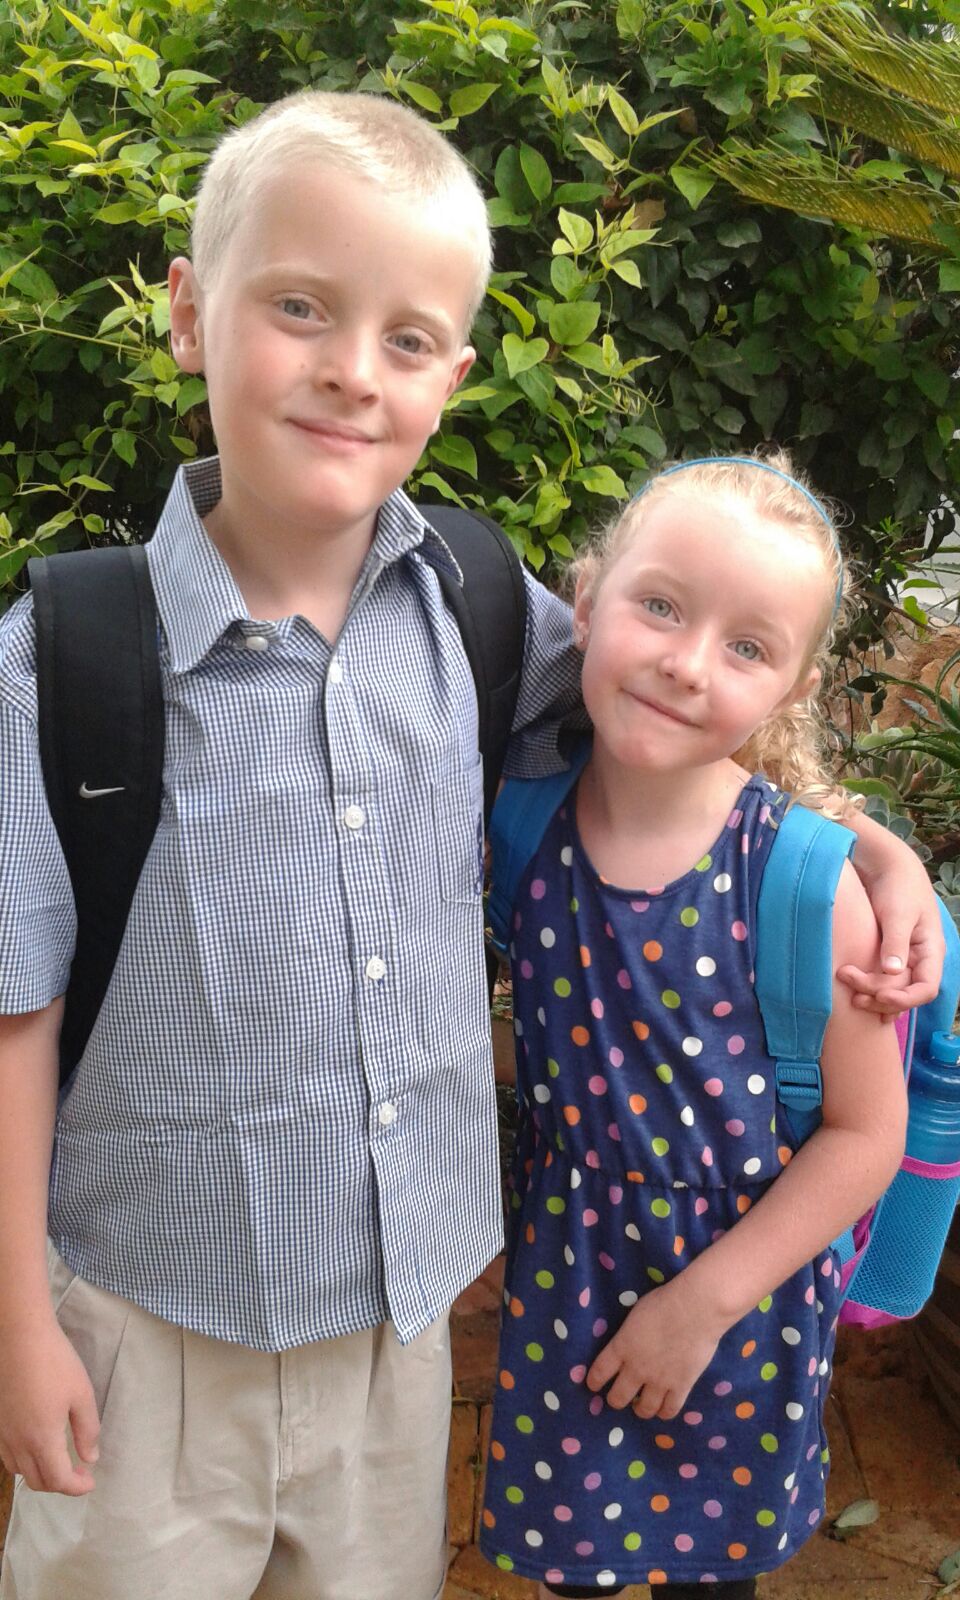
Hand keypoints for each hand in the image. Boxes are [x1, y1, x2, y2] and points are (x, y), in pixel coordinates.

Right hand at [0, 1321, 99, 1493]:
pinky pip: (8, 1457)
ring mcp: (3, 1434)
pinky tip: (37, 1447)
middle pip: (37, 1482)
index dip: (76, 1487)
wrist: (20, 1337)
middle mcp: (18, 1443)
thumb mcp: (81, 1395)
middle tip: (80, 1472)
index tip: (90, 1481)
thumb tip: (90, 1458)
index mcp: (42, 1439)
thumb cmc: (56, 1362)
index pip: (58, 1480)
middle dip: (60, 1484)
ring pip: (20, 1472)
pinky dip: (24, 1463)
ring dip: (41, 1475)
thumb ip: (87, 1431)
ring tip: (60, 1460)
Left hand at [585, 1285, 723, 1419]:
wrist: (695, 1308)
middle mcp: (636, 1368)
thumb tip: (628, 1343)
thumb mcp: (635, 1315)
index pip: (599, 1372)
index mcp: (622, 1346)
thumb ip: (628, 1334)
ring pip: (644, 1410)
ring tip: (642, 1405)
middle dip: (615, 1400)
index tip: (593, 1386)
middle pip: (618, 1398)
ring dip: (640, 1410)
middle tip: (620, 1397)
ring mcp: (659, 1380)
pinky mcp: (681, 1386)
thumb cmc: (665, 1302)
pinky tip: (663, 1407)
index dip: (594, 1382)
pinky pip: (669, 1410)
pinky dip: (664, 1412)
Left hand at [837, 893, 944, 1015]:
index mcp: (931, 951)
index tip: (879, 995)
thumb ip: (895, 942)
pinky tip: (852, 993)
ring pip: (891, 989)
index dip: (905, 999)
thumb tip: (892, 971)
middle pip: (905, 993)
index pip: (926, 989)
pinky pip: (880, 980)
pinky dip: (868, 989)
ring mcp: (902, 958)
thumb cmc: (898, 886)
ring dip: (871, 995)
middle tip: (852, 989)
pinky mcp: (884, 954)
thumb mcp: (898, 913)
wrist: (885, 866)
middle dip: (880, 996)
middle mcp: (919, 959)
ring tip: (849, 992)